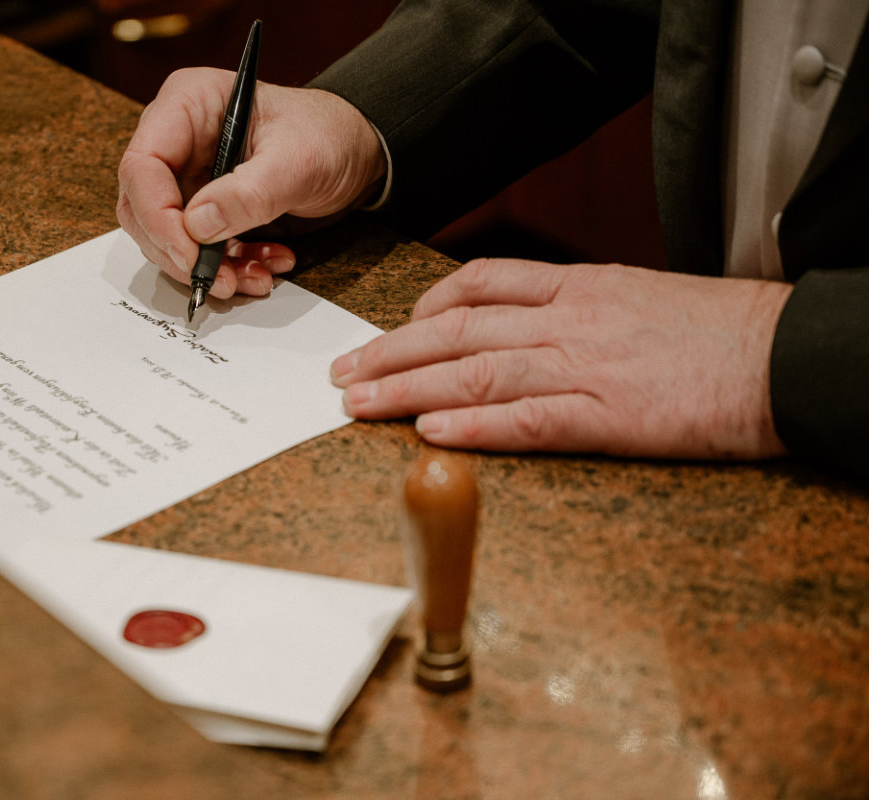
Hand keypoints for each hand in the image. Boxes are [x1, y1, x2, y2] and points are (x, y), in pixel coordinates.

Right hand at [116, 69, 385, 299]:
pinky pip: (196, 249)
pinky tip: (266, 265)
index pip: (142, 164)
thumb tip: (198, 225)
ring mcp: (187, 175)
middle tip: (220, 280)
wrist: (354, 152)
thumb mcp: (298, 162)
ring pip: (166, 236)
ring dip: (207, 268)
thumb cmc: (327, 136)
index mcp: (188, 104)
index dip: (158, 215)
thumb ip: (249, 193)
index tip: (189, 254)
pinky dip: (228, 266)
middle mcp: (177, 139)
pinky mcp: (203, 207)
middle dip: (179, 252)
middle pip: (142, 207)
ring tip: (255, 277)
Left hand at [330, 257, 792, 459]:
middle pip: (458, 330)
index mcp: (580, 288)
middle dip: (392, 350)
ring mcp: (585, 366)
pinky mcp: (608, 416)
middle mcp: (569, 320)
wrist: (786, 356)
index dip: (426, 306)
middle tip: (344, 372)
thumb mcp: (641, 296)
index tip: (395, 326)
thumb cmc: (721, 332)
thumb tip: (527, 328)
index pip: (482, 283)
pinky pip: (525, 420)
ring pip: (475, 372)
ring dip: (407, 388)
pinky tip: (428, 433)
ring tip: (359, 404)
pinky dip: (472, 426)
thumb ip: (580, 308)